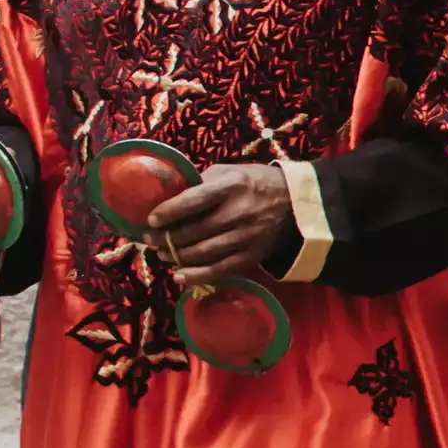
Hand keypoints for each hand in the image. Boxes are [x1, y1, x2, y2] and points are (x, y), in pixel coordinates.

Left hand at [145, 164, 293, 289]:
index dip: (167, 213)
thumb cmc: (255, 183)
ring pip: (201, 253)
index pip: (191, 201)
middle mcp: (238, 212)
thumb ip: (201, 183)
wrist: (296, 203)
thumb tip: (168, 197)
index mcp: (230, 186)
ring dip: (176, 256)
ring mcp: (246, 237)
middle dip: (165, 238)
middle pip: (192, 231)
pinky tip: (179, 276)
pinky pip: (219, 270)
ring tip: (162, 253)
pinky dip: (196, 275)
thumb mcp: (229, 171)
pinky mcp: (252, 256)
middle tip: (151, 239)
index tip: (150, 219)